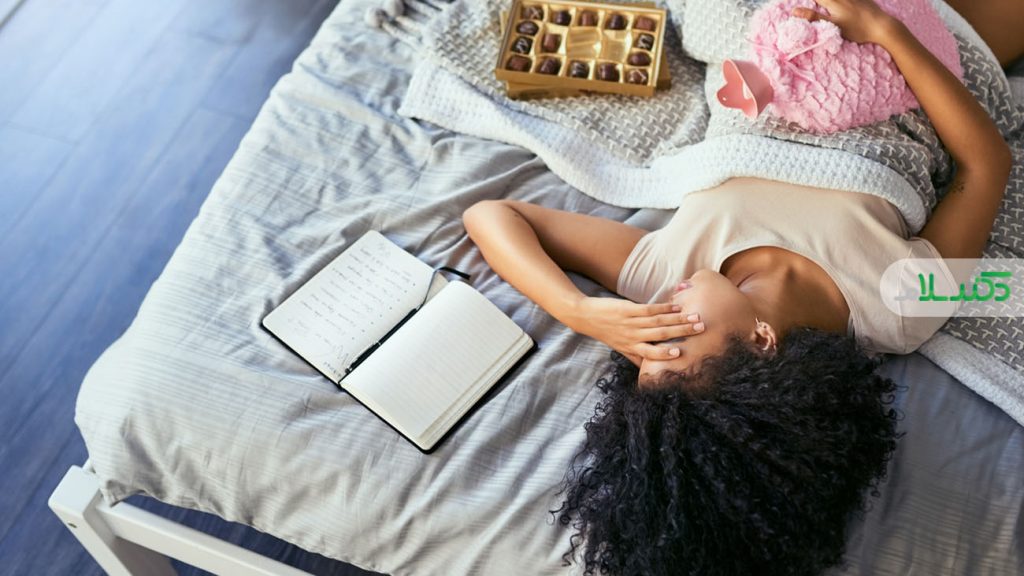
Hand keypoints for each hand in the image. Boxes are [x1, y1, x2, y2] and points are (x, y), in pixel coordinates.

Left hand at [565, 297, 703, 366]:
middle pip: (661, 336)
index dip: (666, 355)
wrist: (585, 316)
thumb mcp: (620, 348)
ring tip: (694, 317)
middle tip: (700, 329)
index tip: (682, 354)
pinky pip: (649, 309)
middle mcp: (633, 337)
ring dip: (678, 320)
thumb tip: (649, 368)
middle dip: (682, 333)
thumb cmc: (606, 332)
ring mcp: (631, 323)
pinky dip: (664, 308)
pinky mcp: (628, 309)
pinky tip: (676, 307)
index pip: (651, 354)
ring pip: (658, 322)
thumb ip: (635, 356)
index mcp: (632, 348)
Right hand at [791, 0, 896, 44]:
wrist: (882, 25)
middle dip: (818, 1)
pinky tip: (845, 3)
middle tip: (815, 4)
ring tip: (825, 5)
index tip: (795, 3)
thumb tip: (794, 11)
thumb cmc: (856, 29)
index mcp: (833, 2)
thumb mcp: (832, 25)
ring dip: (828, 2)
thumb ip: (813, 17)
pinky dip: (845, 1)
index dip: (808, 0)